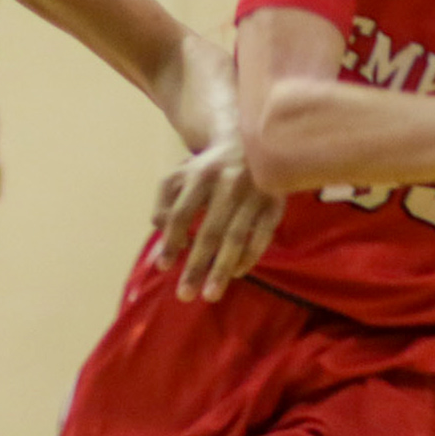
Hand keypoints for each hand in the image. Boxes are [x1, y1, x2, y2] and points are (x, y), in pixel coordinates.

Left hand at [152, 136, 286, 301]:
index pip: (181, 214)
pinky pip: (261, 236)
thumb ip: (165, 201)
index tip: (163, 268)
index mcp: (200, 175)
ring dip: (222, 269)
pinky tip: (235, 273)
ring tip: (209, 295)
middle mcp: (228, 183)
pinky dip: (248, 257)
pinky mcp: (273, 203)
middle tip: (184, 295)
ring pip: (236, 237)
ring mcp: (253, 194)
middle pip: (210, 231)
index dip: (171, 241)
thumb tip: (162, 233)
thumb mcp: (181, 175)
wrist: (251, 140)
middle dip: (196, 266)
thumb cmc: (208, 167)